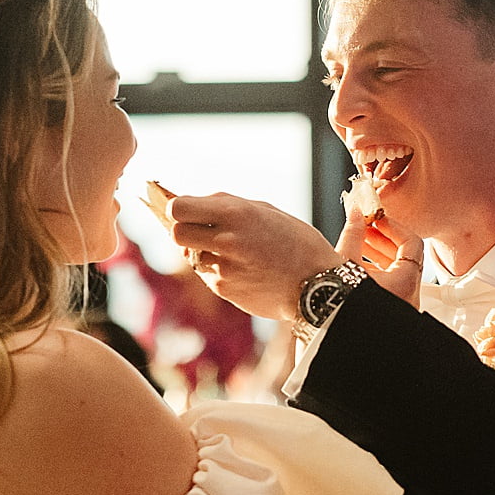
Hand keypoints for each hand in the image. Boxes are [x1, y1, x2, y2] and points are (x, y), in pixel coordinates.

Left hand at [170, 192, 340, 324]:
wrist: (318, 286)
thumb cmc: (296, 243)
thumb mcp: (265, 211)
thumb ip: (227, 205)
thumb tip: (192, 204)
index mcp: (237, 213)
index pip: (179, 208)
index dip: (180, 209)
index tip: (189, 211)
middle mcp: (226, 240)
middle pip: (176, 233)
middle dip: (186, 231)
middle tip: (203, 232)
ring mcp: (223, 268)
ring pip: (191, 256)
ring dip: (204, 253)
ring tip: (235, 254)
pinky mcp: (224, 290)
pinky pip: (207, 275)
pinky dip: (219, 271)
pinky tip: (244, 270)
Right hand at [338, 196, 423, 309]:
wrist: (323, 323)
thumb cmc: (336, 300)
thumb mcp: (344, 259)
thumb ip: (354, 232)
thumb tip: (356, 212)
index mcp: (405, 284)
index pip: (412, 244)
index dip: (394, 227)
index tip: (378, 220)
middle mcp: (408, 299)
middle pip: (406, 258)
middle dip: (385, 240)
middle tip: (368, 228)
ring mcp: (400, 308)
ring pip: (398, 273)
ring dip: (380, 255)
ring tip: (360, 243)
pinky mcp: (389, 314)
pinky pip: (391, 287)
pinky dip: (379, 272)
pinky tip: (360, 262)